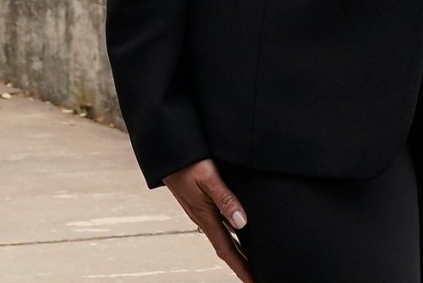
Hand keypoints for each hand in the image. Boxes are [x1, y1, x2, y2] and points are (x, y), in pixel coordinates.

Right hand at [161, 159, 252, 282]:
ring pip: (222, 236)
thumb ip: (225, 198)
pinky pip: (218, 223)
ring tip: (252, 259)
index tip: (253, 282)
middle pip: (225, 247)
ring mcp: (200, 210)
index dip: (241, 267)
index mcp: (204, 215)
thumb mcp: (207, 177)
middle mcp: (202, 217)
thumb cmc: (186, 161)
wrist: (166, 151)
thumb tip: (242, 222)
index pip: (226, 249)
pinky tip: (239, 230)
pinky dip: (230, 233)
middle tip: (256, 275)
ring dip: (236, 250)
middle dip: (241, 264)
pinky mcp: (199, 201)